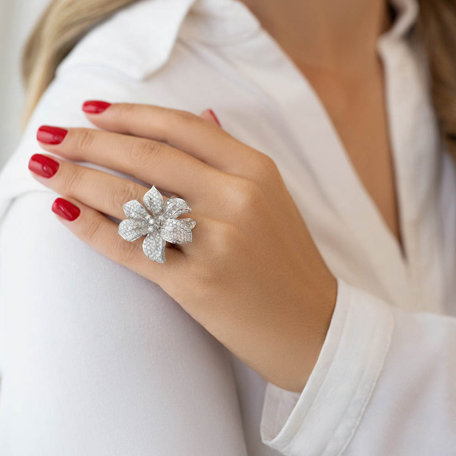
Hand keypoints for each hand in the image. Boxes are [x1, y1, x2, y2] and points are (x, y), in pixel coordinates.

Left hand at [28, 101, 336, 391]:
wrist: (313, 327)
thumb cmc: (288, 262)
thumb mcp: (272, 197)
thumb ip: (232, 156)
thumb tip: (202, 114)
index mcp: (256, 171)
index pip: (180, 127)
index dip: (129, 114)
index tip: (91, 110)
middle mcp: (237, 199)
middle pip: (147, 157)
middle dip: (90, 141)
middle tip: (51, 134)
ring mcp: (217, 242)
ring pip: (131, 199)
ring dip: (78, 179)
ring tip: (44, 166)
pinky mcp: (197, 284)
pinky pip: (130, 249)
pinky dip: (90, 228)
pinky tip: (63, 210)